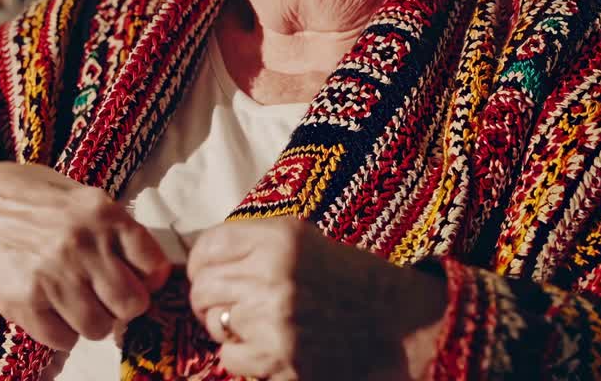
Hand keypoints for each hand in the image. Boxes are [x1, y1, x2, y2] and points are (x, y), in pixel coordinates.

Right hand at [0, 164, 171, 349]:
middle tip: (106, 298)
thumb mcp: (78, 194)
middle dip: (123, 306)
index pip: (154, 264)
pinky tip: (51, 310)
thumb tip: (153, 272)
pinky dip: (61, 332)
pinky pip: (63, 339)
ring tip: (76, 304)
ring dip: (92, 322)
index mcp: (102, 212)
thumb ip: (115, 226)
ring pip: (99, 327)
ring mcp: (53, 274)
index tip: (136, 279)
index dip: (148, 278)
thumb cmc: (30, 198)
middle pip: (132, 303)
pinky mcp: (25, 301)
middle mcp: (82, 243)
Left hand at [187, 217, 446, 379]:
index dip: (200, 263)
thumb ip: (255, 242)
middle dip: (207, 298)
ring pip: (213, 322)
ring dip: (225, 326)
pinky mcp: (280, 359)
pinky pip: (230, 356)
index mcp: (279, 239)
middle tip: (225, 305)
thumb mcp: (306, 241)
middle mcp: (273, 275)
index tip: (205, 273)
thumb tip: (203, 256)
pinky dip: (242, 356)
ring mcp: (275, 320)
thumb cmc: (350, 281)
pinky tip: (267, 349)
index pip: (208, 247)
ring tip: (253, 326)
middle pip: (203, 287)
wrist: (400, 325)